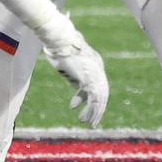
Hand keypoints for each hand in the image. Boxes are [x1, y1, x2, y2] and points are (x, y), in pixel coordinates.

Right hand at [34, 11, 107, 127]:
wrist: (60, 38)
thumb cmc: (59, 46)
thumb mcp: (67, 62)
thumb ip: (73, 73)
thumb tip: (76, 85)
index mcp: (95, 63)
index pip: (95, 84)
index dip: (85, 97)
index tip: (73, 105)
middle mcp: (98, 68)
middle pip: (102, 93)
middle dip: (96, 108)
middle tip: (91, 121)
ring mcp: (96, 73)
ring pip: (100, 99)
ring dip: (94, 113)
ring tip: (88, 124)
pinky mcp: (90, 78)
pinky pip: (94, 99)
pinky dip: (91, 110)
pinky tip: (84, 118)